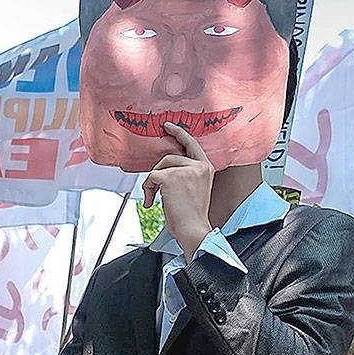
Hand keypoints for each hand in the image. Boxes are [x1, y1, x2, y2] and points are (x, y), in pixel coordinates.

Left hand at [142, 122, 214, 259]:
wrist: (192, 228)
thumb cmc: (191, 214)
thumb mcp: (195, 188)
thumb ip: (186, 173)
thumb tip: (165, 167)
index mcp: (205, 167)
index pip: (192, 144)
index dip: (179, 133)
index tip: (168, 126)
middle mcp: (199, 166)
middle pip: (170, 157)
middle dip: (158, 171)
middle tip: (152, 184)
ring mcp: (186, 170)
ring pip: (160, 167)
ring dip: (152, 182)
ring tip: (155, 198)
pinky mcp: (172, 177)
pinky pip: (151, 176)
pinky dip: (148, 189)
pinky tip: (153, 201)